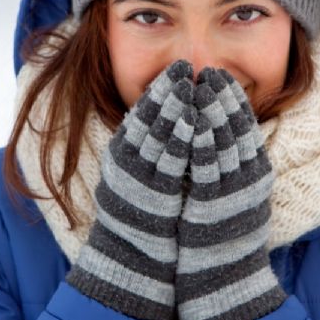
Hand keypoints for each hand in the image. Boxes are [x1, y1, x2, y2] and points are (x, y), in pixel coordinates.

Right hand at [67, 59, 196, 319]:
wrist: (133, 253)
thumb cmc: (139, 209)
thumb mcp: (135, 170)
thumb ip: (147, 143)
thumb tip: (168, 113)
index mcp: (122, 151)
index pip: (141, 111)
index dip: (160, 87)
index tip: (176, 68)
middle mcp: (127, 159)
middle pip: (149, 116)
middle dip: (169, 89)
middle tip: (186, 66)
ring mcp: (140, 175)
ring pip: (159, 132)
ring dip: (177, 106)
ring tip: (192, 85)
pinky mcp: (156, 191)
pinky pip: (172, 159)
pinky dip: (184, 137)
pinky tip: (197, 121)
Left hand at [175, 68, 286, 319]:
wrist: (224, 273)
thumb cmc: (225, 229)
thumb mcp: (237, 189)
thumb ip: (233, 161)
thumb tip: (218, 129)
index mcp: (256, 171)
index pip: (246, 125)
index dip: (233, 98)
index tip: (220, 75)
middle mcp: (248, 177)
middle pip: (236, 128)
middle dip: (222, 96)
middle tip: (209, 71)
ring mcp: (232, 190)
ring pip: (223, 141)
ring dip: (210, 110)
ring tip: (198, 84)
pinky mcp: (212, 203)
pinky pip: (206, 165)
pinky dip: (200, 139)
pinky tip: (191, 120)